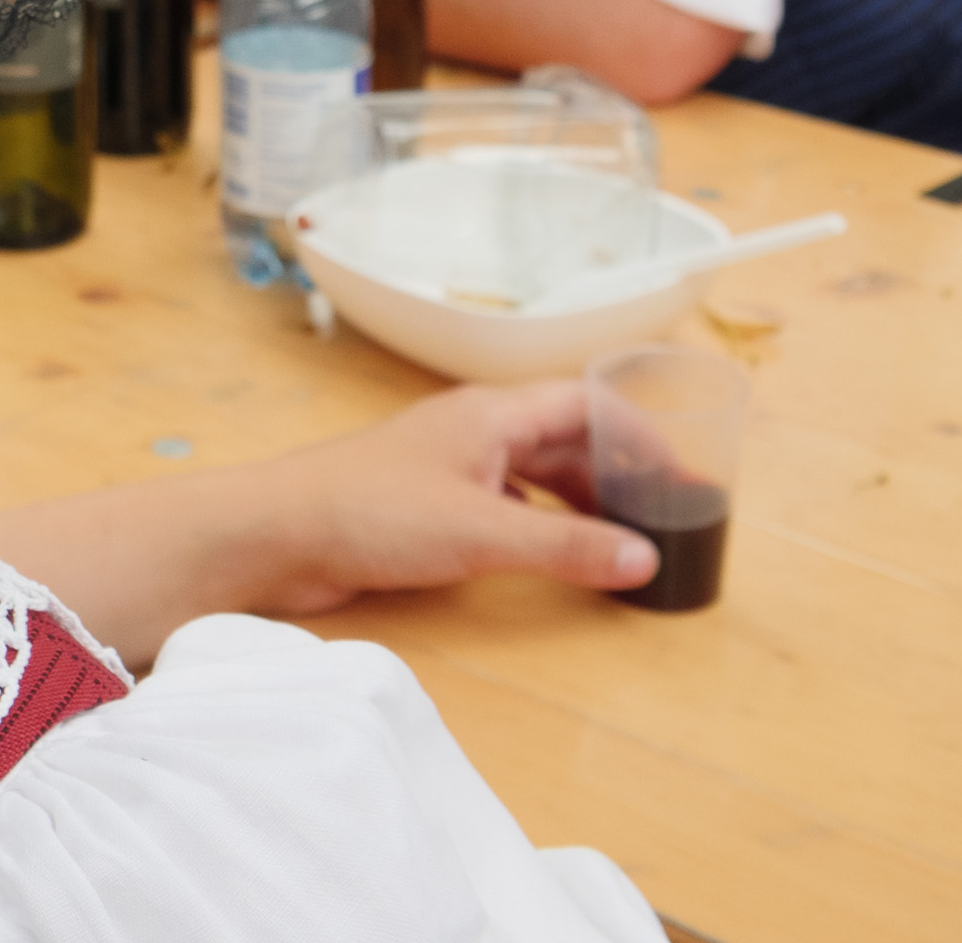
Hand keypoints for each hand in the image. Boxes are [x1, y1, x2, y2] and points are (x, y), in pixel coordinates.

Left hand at [236, 380, 661, 613]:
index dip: (636, 428)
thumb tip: (645, 558)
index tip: (685, 466)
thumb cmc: (369, 513)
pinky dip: (540, 522)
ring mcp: (448, 467)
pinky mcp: (426, 506)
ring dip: (579, 498)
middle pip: (563, 437)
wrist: (276, 534)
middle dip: (616, 469)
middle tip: (665, 509)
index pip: (583, 403)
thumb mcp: (481, 533)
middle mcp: (475, 431)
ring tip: (624, 533)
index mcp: (492, 413)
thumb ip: (565, 546)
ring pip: (533, 473)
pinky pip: (503, 504)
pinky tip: (554, 550)